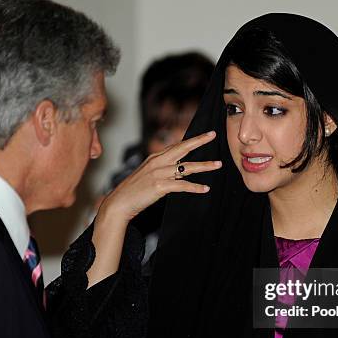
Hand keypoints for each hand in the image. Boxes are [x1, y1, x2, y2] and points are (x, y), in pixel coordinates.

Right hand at [100, 131, 220, 222]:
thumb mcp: (148, 174)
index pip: (177, 146)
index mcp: (155, 158)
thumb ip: (162, 169)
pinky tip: (205, 189)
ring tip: (217, 165)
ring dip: (204, 166)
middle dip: (199, 141)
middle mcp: (157, 162)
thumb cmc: (134, 191)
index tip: (205, 134)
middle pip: (182, 149)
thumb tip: (177, 168)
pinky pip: (181, 186)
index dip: (192, 140)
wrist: (120, 202)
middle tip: (213, 136)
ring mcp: (158, 174)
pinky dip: (194, 187)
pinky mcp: (159, 186)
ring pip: (186, 167)